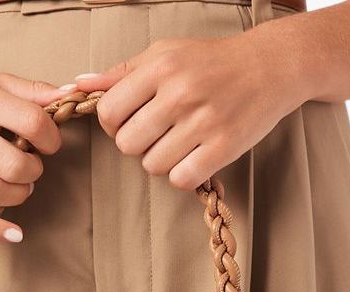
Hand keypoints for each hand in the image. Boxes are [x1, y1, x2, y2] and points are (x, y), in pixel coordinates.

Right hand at [0, 64, 75, 239]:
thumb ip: (29, 91)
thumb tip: (70, 95)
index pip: (31, 123)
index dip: (51, 138)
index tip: (49, 143)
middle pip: (14, 164)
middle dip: (34, 171)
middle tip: (32, 167)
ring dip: (19, 195)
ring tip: (20, 187)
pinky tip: (14, 233)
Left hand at [74, 29, 308, 189]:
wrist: (271, 66)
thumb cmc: (212, 62)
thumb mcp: (165, 54)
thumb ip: (121, 74)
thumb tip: (78, 84)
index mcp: (160, 67)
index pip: (108, 113)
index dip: (114, 124)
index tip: (131, 120)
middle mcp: (180, 93)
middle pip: (127, 145)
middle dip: (137, 144)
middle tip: (157, 134)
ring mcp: (202, 122)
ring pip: (153, 165)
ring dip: (161, 160)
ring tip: (179, 142)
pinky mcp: (223, 148)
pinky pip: (181, 180)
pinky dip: (183, 175)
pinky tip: (194, 158)